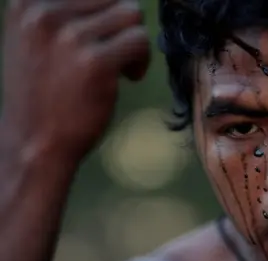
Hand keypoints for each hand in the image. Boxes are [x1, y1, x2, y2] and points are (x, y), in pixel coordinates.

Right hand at [1, 0, 149, 161]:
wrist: (34, 143)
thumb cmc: (44, 93)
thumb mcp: (38, 39)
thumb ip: (68, 13)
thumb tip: (123, 0)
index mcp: (29, 1)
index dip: (106, 12)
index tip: (104, 35)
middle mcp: (45, 12)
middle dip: (122, 26)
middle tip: (113, 53)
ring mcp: (69, 36)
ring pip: (132, 14)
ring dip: (133, 41)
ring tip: (119, 65)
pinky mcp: (94, 62)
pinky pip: (140, 40)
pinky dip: (141, 60)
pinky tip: (128, 78)